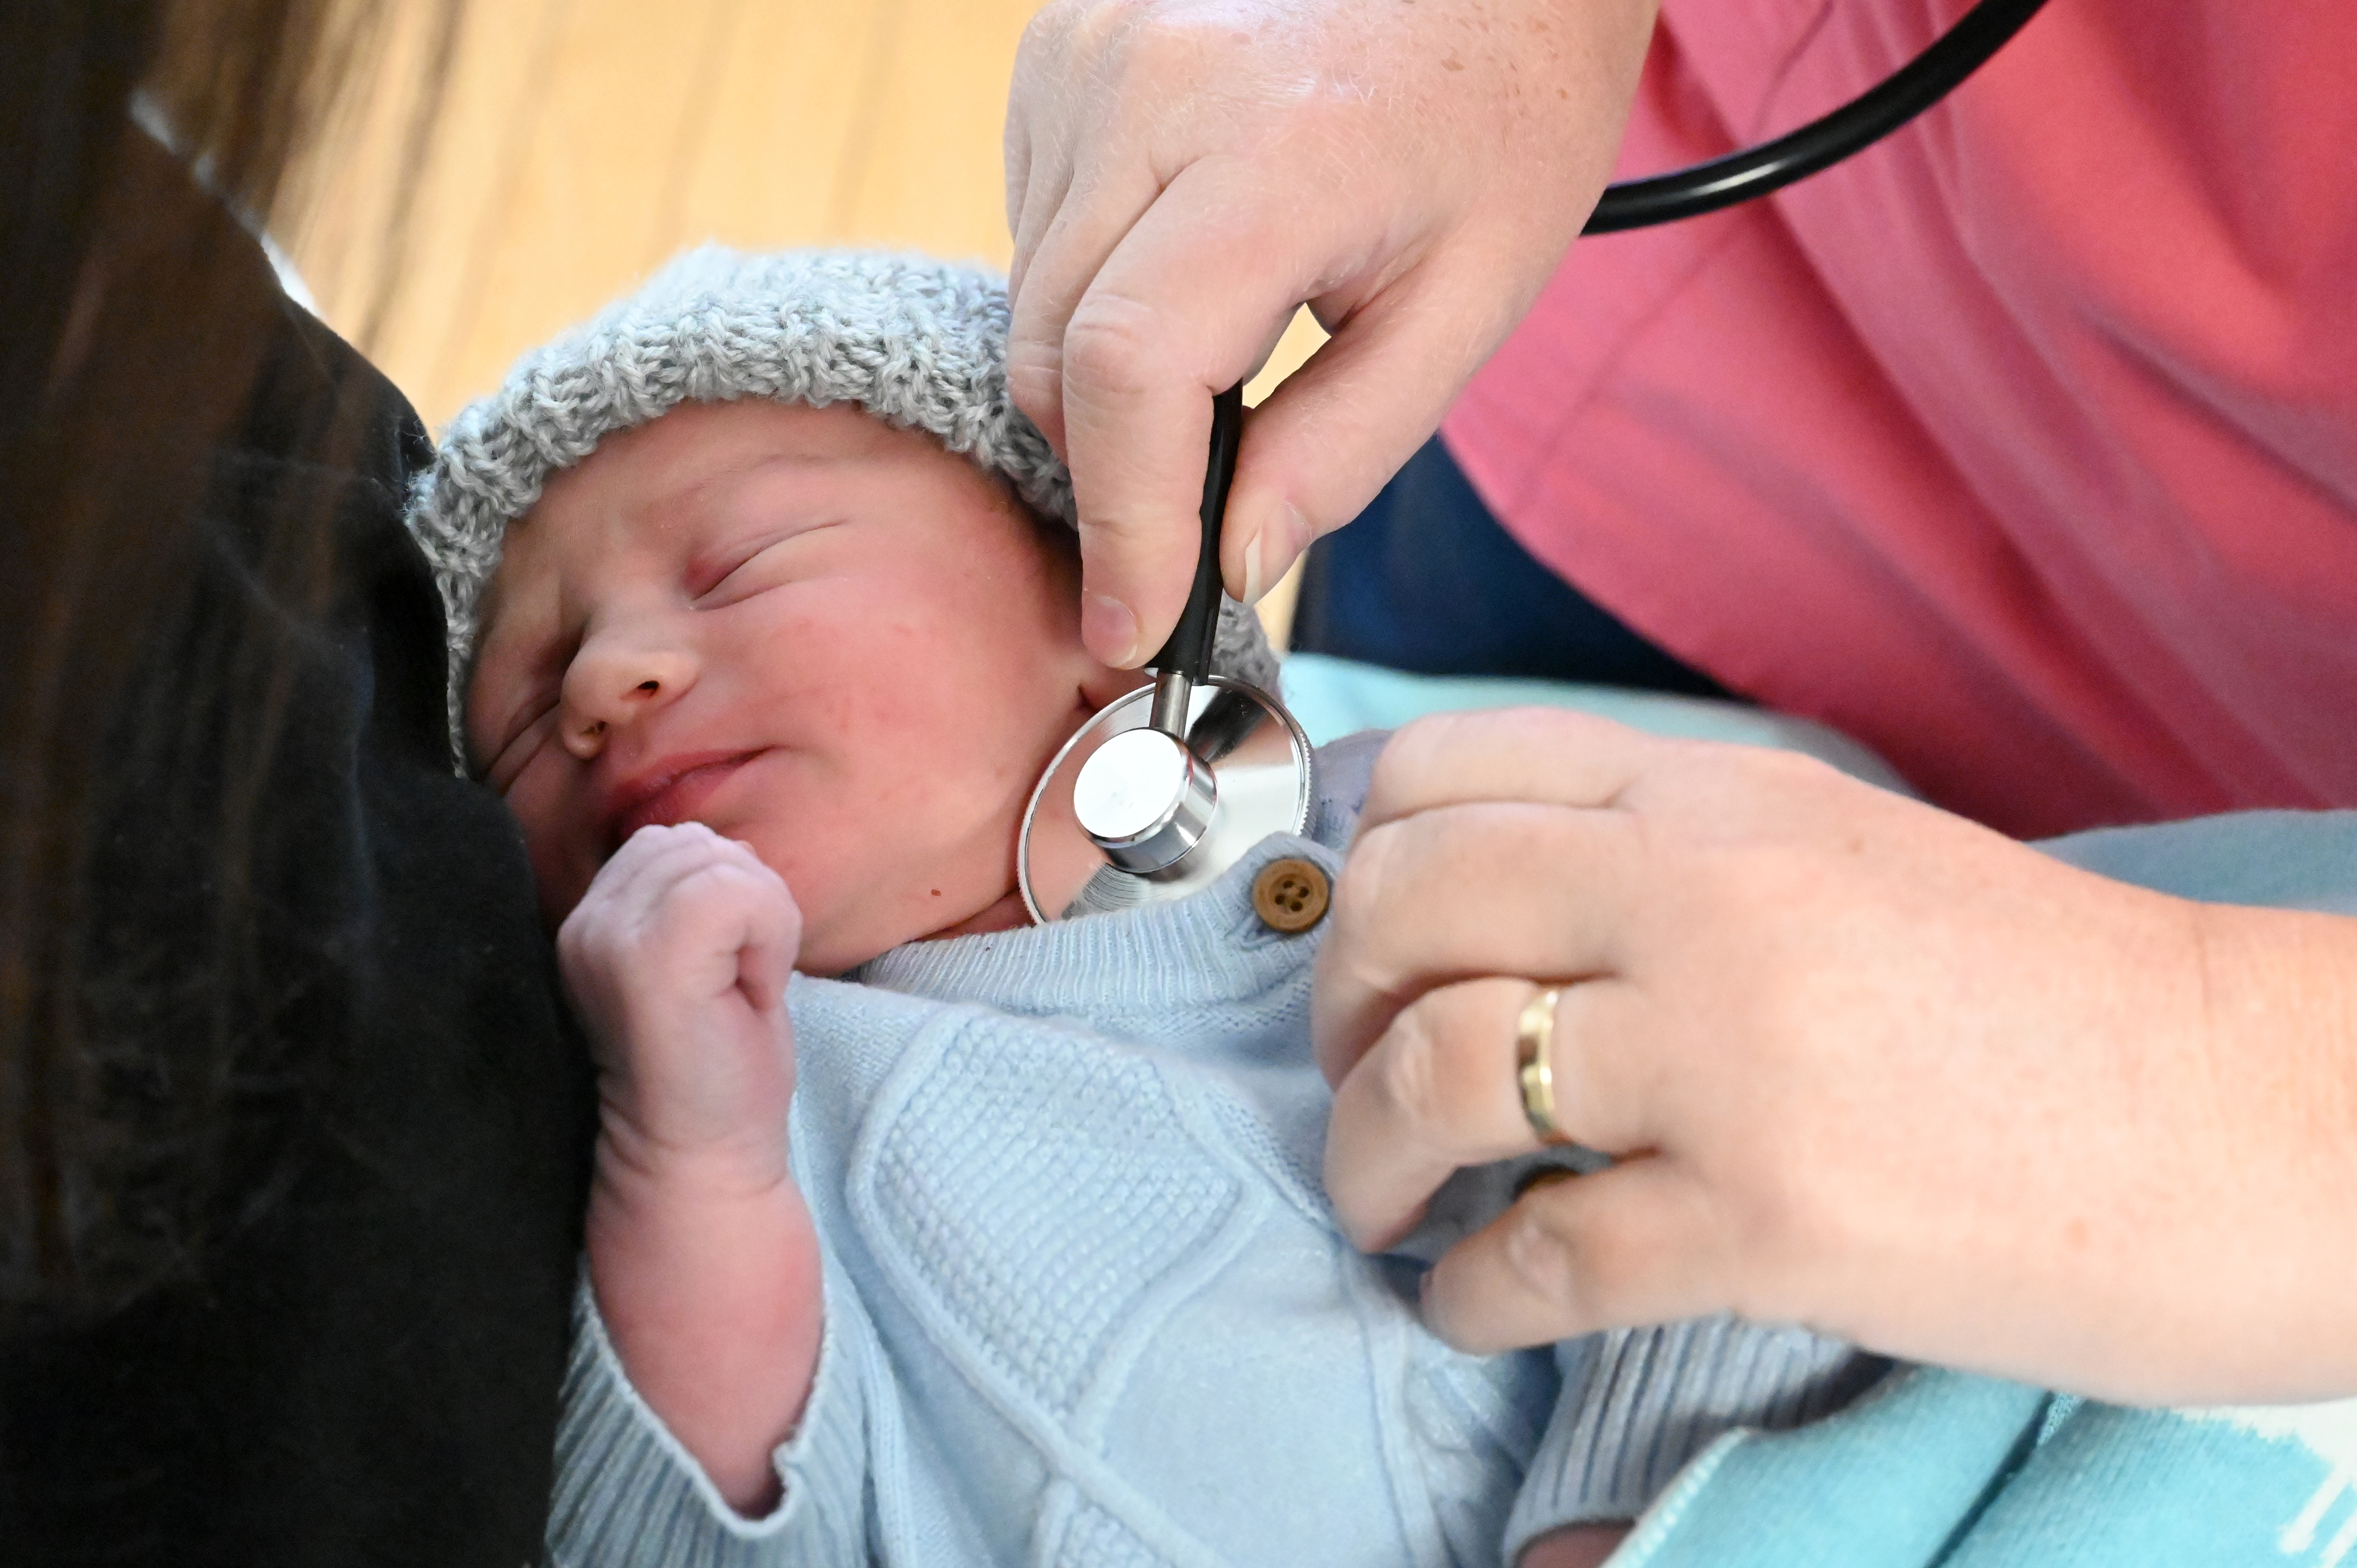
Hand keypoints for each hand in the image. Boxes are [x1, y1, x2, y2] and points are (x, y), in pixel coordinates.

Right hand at [560, 821, 801, 1182]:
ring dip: (761, 923)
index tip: (721, 973)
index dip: (725, 896)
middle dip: (745, 904)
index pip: (673, 841)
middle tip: (733, 985)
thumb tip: (730, 849)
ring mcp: (610, 939)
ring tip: (736, 990)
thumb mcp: (704, 957)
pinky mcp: (648, 960)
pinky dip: (770, 937)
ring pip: (723, 862)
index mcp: (592, 919)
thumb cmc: (716, 1067)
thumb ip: (697, 894)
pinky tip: (750, 992)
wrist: (699, 1157)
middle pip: (697, 844)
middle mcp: (586, 922)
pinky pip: (739, 893)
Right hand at [1004, 0, 1657, 664]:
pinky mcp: (1059, 45)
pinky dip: (1091, 288)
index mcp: (1278, 151)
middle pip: (1058, 352)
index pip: (1132, 368)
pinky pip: (1034, 227)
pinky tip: (1184, 263)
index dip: (1125, 521)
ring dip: (1105, 375)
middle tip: (1193, 517)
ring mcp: (1090, 54)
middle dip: (1115, 468)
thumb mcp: (1473, 299)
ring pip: (1031, 301)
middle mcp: (1151, 85)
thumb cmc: (1504, 112)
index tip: (1137, 623)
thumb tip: (1233, 564)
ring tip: (1224, 351)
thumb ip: (1348, 445)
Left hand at [1315, 709, 2356, 1405]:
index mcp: (1721, 800)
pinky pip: (1536, 1253)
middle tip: (1347, 1077)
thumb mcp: (1844, 855)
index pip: (1448, 774)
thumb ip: (1671, 860)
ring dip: (1363, 1156)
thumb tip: (1499, 911)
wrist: (2253, 1117)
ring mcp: (1732, 1057)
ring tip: (1379, 1203)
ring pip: (1435, 1075)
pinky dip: (1466, 1289)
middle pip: (1406, 910)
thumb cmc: (2056, 997)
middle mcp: (1703, 900)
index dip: (1360, 862)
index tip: (1359, 941)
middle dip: (1333, 1007)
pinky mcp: (1768, 1218)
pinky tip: (1466, 1299)